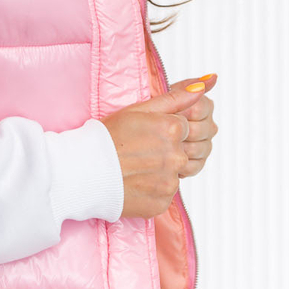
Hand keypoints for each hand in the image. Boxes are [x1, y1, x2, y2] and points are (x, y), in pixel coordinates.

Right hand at [97, 74, 217, 218]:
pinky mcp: (162, 202)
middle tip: (137, 152)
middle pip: (180, 152)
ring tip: (135, 168)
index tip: (145, 135)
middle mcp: (176, 155)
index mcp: (173, 129)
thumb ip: (176, 97)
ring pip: (173, 174)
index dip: (163, 131)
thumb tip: (204, 86)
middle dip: (163, 151)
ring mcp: (170, 181)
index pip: (183, 128)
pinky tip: (135, 182)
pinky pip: (164, 194)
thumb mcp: (139, 109)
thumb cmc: (108, 137)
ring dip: (158, 171)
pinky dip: (152, 189)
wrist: (84, 170)